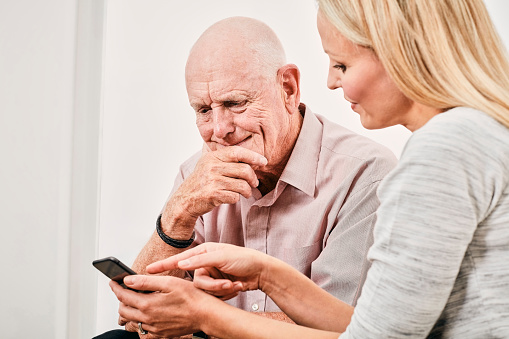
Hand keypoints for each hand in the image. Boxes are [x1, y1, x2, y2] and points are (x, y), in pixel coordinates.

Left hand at [110, 276, 215, 337]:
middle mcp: (148, 319)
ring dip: (129, 310)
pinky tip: (148, 313)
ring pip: (132, 321)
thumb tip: (128, 280)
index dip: (116, 287)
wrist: (205, 315)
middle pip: (123, 310)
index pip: (123, 296)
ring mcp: (154, 328)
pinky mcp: (161, 333)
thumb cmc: (191, 297)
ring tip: (134, 300)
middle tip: (123, 290)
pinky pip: (144, 329)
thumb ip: (146, 282)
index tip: (113, 282)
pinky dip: (140, 320)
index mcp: (148, 305)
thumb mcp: (169, 283)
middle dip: (120, 299)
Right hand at [147, 243, 271, 292]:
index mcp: (203, 252)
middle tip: (227, 284)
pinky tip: (237, 287)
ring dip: (222, 290)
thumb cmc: (244, 259)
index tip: (147, 269)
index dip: (163, 265)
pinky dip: (227, 293)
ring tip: (235, 285)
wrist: (261, 272)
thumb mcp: (222, 256)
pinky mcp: (217, 287)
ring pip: (205, 291)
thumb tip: (181, 263)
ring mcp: (211, 276)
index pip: (179, 259)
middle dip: (213, 286)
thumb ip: (200, 260)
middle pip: (196, 282)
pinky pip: (214, 295)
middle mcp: (205, 264)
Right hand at [163, 147, 266, 233]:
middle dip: (253, 178)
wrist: (185, 199)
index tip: (263, 161)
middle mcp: (212, 167)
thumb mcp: (209, 165)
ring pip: (242, 185)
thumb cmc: (202, 182)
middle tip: (254, 183)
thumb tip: (253, 160)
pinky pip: (235, 196)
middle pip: (244, 170)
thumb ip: (226, 160)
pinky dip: (237, 198)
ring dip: (248, 191)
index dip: (253, 156)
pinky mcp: (213, 195)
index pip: (237, 152)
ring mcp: (212, 181)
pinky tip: (232, 197)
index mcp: (213, 157)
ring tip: (246, 193)